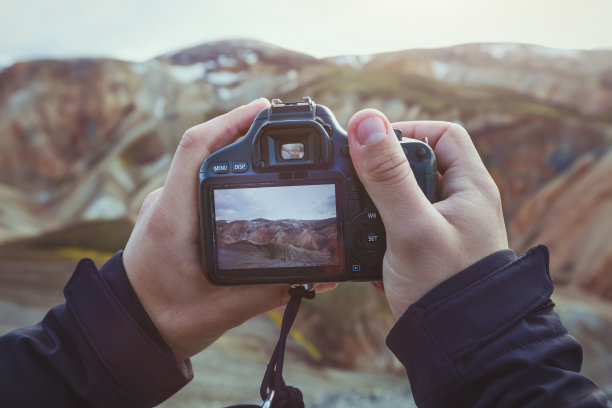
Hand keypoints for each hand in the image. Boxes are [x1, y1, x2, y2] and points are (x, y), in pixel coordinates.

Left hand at [123, 98, 335, 360]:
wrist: (130, 328)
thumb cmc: (169, 319)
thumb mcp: (224, 311)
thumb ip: (272, 290)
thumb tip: (321, 276)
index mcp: (174, 219)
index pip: (195, 150)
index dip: (230, 122)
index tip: (263, 108)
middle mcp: (166, 203)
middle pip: (202, 147)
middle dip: (240, 127)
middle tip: (280, 123)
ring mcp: (166, 205)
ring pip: (200, 160)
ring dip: (232, 145)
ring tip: (271, 144)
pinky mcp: (172, 211)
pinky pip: (199, 177)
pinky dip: (225, 166)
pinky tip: (251, 175)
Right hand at [347, 110, 507, 318]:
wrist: (458, 347)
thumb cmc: (445, 287)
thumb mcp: (411, 226)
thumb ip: (388, 177)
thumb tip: (366, 123)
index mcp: (470, 188)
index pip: (444, 134)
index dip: (408, 130)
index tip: (373, 144)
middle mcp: (461, 203)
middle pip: (420, 164)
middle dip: (386, 170)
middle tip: (359, 181)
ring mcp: (446, 227)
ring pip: (407, 196)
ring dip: (380, 203)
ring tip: (360, 217)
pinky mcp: (431, 249)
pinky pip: (401, 224)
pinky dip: (381, 229)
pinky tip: (367, 246)